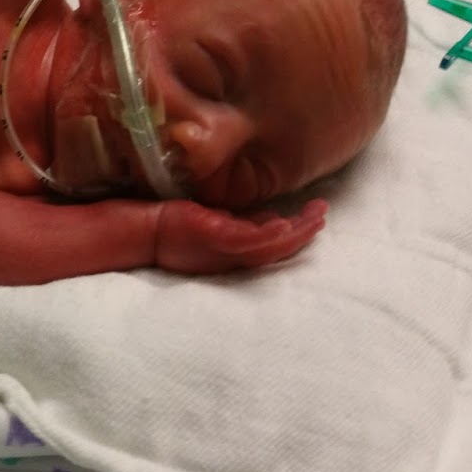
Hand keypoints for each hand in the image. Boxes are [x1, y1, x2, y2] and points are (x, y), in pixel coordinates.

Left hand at [154, 199, 327, 274]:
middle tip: (324, 216)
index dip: (298, 233)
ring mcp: (223, 248)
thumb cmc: (179, 230)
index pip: (274, 244)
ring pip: (266, 246)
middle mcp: (234, 255)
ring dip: (294, 234)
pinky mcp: (211, 237)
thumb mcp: (218, 227)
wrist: (146, 232)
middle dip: (304, 232)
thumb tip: (273, 218)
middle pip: (277, 248)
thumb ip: (244, 225)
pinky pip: (243, 239)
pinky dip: (263, 234)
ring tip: (315, 219)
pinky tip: (282, 224)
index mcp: (238, 251)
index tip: (317, 217)